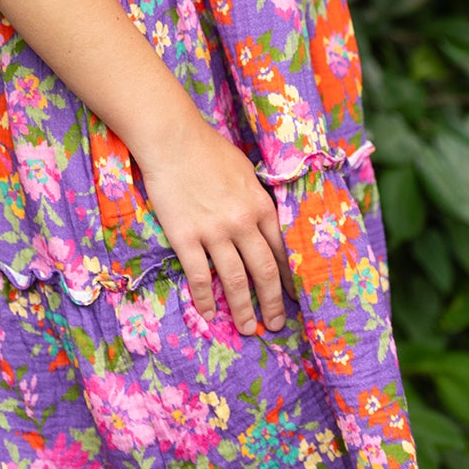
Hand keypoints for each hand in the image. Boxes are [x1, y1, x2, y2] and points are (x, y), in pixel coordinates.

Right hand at [135, 115, 294, 335]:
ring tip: (247, 329)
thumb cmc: (208, 149)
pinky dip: (204, 299)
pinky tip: (207, 314)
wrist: (172, 139)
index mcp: (259, 205)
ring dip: (243, 309)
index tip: (296, 296)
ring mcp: (214, 232)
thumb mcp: (244, 171)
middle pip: (264, 271)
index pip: (282, 250)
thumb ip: (255, 198)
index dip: (290, 277)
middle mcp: (242, 223)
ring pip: (235, 280)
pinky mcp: (186, 237)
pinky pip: (198, 276)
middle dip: (273, 302)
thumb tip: (262, 220)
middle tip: (276, 324)